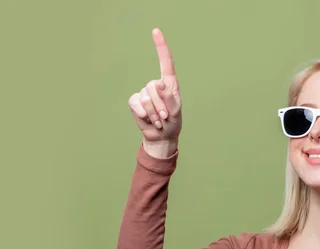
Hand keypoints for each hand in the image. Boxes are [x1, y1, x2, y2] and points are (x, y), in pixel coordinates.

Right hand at [128, 28, 181, 154]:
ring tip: (159, 120)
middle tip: (165, 117)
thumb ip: (168, 97)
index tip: (156, 31)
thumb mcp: (175, 111)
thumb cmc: (172, 122)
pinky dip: (142, 113)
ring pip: (145, 98)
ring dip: (153, 113)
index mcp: (169, 84)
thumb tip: (158, 83)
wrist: (162, 137)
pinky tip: (147, 119)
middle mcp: (156, 86)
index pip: (165, 62)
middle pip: (152, 87)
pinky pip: (135, 103)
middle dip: (159, 105)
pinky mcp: (135, 102)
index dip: (160, 46)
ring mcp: (144, 93)